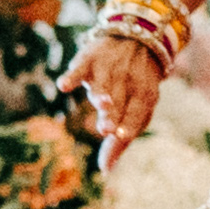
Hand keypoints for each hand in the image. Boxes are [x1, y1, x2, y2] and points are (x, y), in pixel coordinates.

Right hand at [55, 29, 165, 165]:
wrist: (136, 37)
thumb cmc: (134, 86)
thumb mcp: (136, 110)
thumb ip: (120, 141)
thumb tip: (105, 171)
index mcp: (145, 96)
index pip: (137, 113)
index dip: (129, 124)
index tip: (120, 136)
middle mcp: (128, 82)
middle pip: (120, 101)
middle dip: (113, 114)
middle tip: (107, 129)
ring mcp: (109, 68)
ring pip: (103, 84)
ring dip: (100, 94)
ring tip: (100, 104)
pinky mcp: (90, 57)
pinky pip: (81, 66)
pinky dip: (73, 75)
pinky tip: (64, 86)